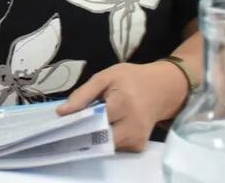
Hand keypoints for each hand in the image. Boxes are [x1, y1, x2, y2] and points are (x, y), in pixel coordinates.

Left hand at [57, 62, 189, 151]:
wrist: (163, 89)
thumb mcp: (105, 77)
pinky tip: (104, 127)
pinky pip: (114, 147)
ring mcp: (137, 140)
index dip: (75, 121)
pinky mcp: (139, 147)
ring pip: (104, 145)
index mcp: (123, 104)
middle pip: (97, 138)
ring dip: (94, 136)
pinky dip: (105, 139)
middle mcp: (133, 126)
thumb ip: (82, 94)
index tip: (61, 121)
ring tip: (91, 121)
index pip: (92, 121)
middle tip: (73, 123)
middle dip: (83, 132)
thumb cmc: (131, 79)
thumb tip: (61, 112)